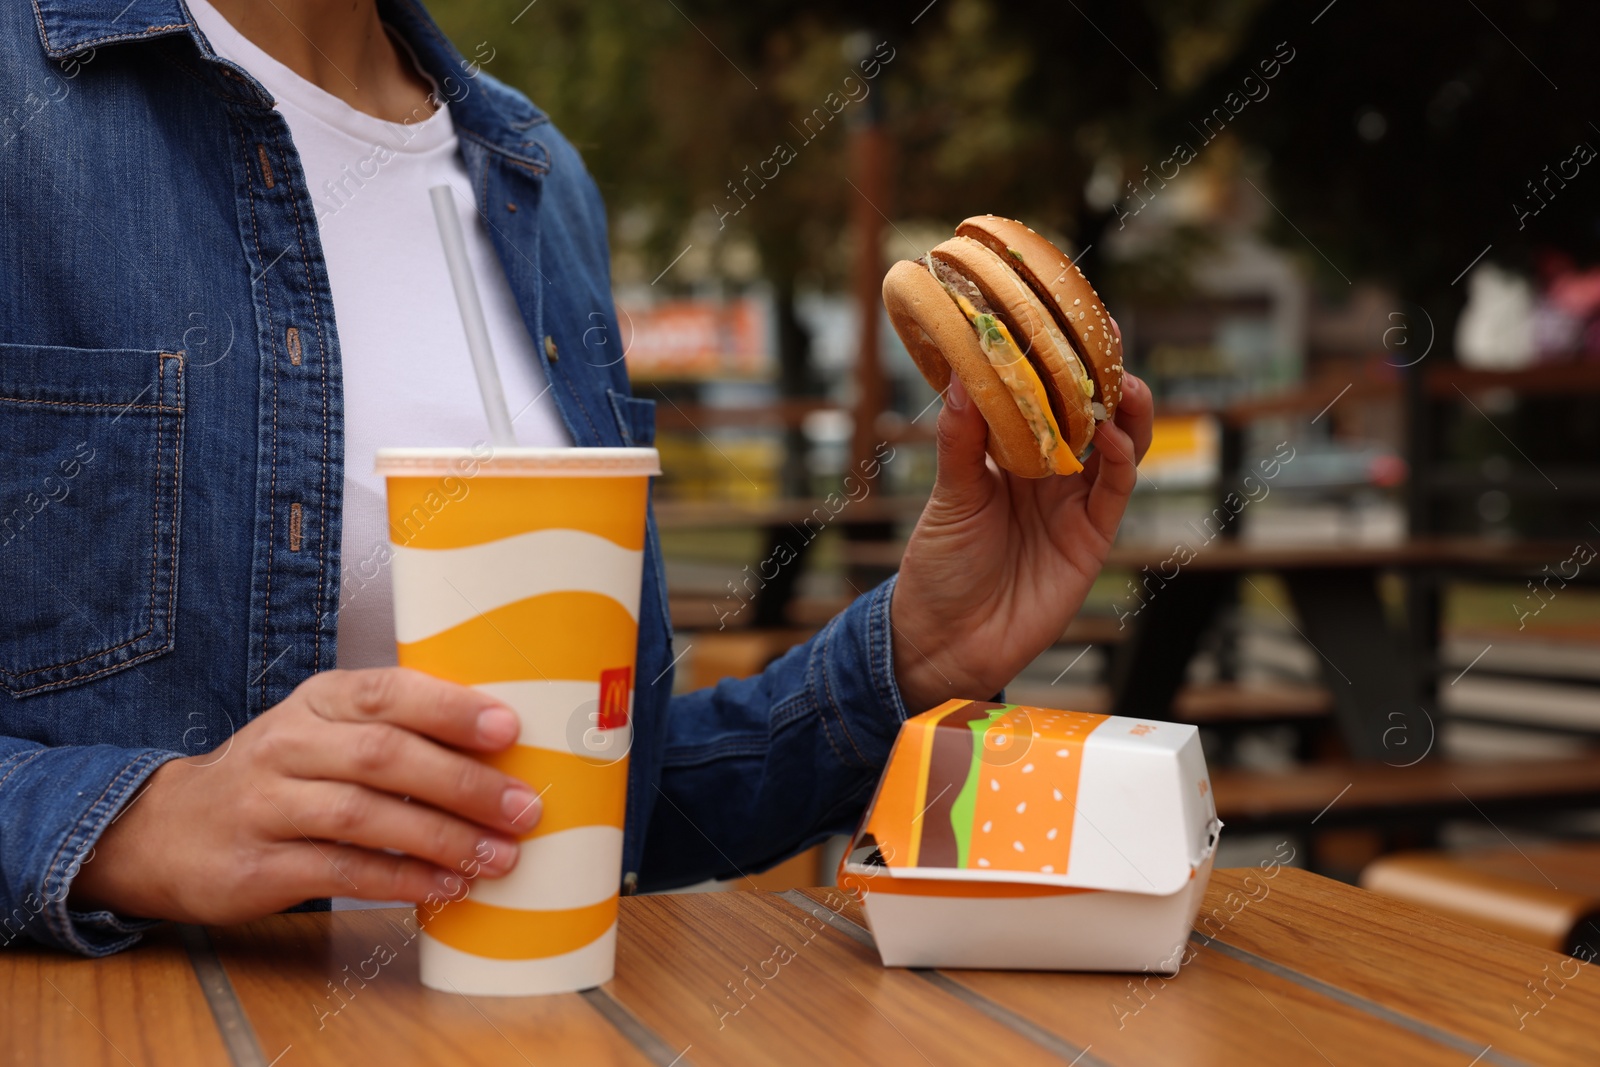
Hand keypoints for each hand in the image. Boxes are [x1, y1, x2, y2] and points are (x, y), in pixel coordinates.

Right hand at [69, 668, 540, 923]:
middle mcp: (288, 744)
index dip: (449, 709)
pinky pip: (342, 871)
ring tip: (497, 857)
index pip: (387, 692)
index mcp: (318, 700)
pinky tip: (445, 887)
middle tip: (522, 809)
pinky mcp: (259, 865)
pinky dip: (401, 880)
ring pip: (365, 816)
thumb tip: (500, 748)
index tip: (508, 729)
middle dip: (462, 783)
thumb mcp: (324, 731)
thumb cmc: (278, 776)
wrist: (165, 831)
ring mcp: (268, 805)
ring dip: (442, 838)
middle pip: (383, 756)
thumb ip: (395, 729)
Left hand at [891, 353, 1154, 712]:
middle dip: (1102, 382)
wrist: (947, 640)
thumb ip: (961, 440)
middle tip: (1105, 346)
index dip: (1056, 366)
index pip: (1041, 400)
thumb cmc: (940, 567)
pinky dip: (1120, 460)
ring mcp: (1074, 506)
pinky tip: (1109, 435)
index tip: (1059, 323)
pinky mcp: (1092, 539)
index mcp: (1009, 456)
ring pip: (1115, 448)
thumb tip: (961, 374)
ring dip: (1124, 415)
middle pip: (1088, 418)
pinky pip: (1115, 491)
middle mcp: (1048, 475)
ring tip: (1122, 385)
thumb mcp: (949, 497)